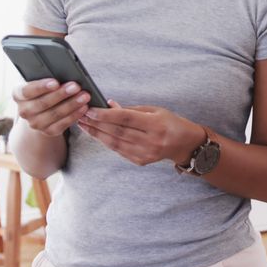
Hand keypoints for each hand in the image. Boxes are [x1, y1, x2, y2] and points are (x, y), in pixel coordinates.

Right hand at [13, 79, 91, 136]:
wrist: (41, 112)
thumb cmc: (43, 91)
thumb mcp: (40, 83)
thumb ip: (47, 78)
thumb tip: (65, 74)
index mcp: (18, 95)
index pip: (27, 91)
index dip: (41, 87)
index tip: (55, 82)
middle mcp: (24, 111)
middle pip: (43, 103)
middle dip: (62, 94)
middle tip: (76, 86)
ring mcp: (35, 123)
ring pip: (55, 114)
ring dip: (72, 104)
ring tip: (84, 96)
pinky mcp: (48, 132)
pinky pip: (62, 124)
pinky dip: (74, 115)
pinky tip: (84, 108)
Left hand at [78, 101, 205, 165]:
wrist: (185, 144)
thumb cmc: (171, 122)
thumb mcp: (155, 110)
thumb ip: (131, 109)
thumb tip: (108, 105)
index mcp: (156, 125)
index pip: (126, 119)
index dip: (106, 115)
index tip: (90, 110)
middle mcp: (151, 141)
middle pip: (117, 132)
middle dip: (96, 124)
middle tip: (81, 115)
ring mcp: (146, 153)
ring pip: (115, 143)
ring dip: (97, 134)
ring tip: (84, 125)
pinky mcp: (141, 161)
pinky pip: (119, 150)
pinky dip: (106, 142)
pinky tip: (97, 134)